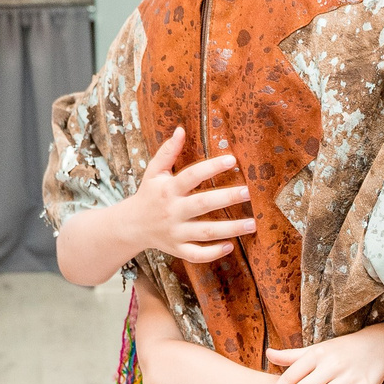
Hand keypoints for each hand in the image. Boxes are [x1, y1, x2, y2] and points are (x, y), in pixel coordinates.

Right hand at [129, 128, 254, 263]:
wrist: (130, 226)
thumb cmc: (148, 195)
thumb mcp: (153, 172)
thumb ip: (167, 152)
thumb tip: (181, 129)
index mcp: (168, 190)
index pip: (191, 176)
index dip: (211, 167)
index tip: (232, 160)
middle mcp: (173, 211)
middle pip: (202, 204)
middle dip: (226, 198)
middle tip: (248, 192)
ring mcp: (176, 232)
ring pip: (204, 232)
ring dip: (230, 229)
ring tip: (252, 224)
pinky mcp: (178, 249)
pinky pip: (196, 254)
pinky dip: (213, 253)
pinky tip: (230, 246)